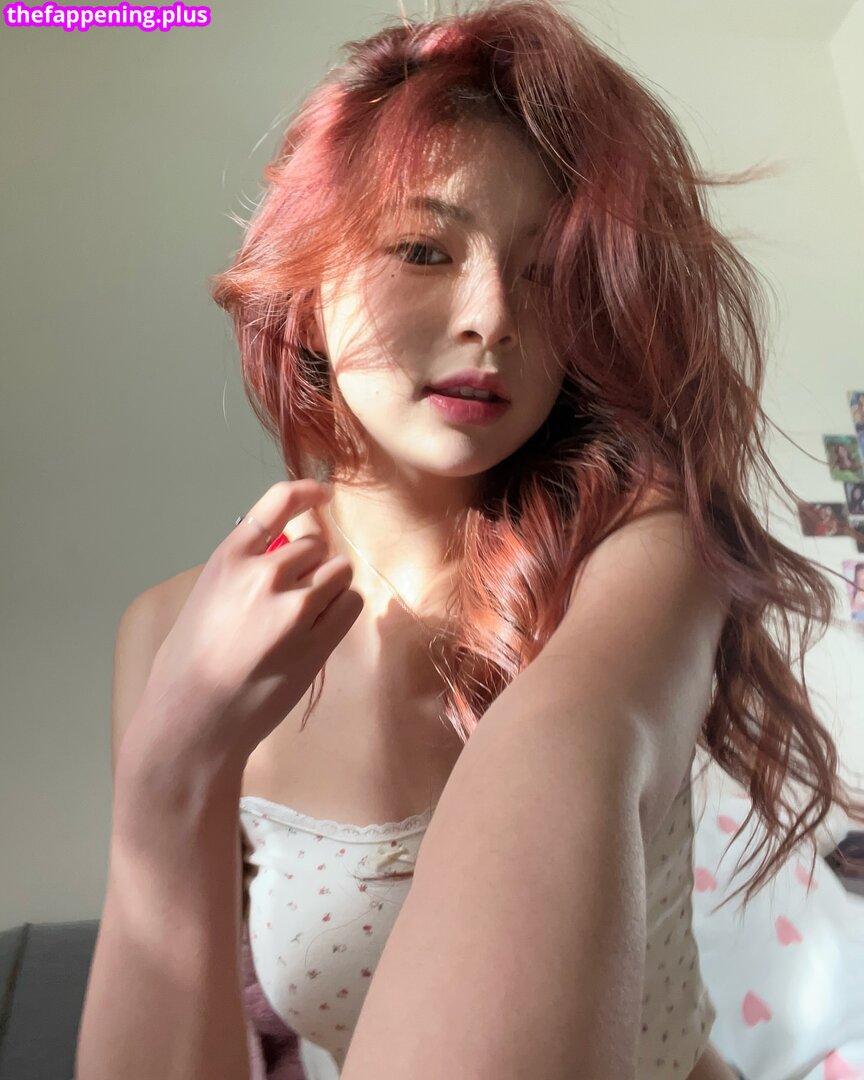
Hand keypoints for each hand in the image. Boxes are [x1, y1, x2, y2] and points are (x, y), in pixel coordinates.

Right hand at [123, 479, 363, 781]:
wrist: (194, 720)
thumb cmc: (187, 665)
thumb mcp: (204, 598)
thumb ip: (242, 572)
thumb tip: (280, 558)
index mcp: (229, 559)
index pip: (278, 503)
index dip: (306, 492)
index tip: (322, 493)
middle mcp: (264, 575)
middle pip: (316, 545)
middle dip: (311, 564)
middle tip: (295, 595)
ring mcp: (295, 608)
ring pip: (339, 571)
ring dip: (330, 585)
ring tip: (308, 614)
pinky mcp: (317, 641)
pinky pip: (350, 604)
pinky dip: (341, 610)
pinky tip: (320, 629)